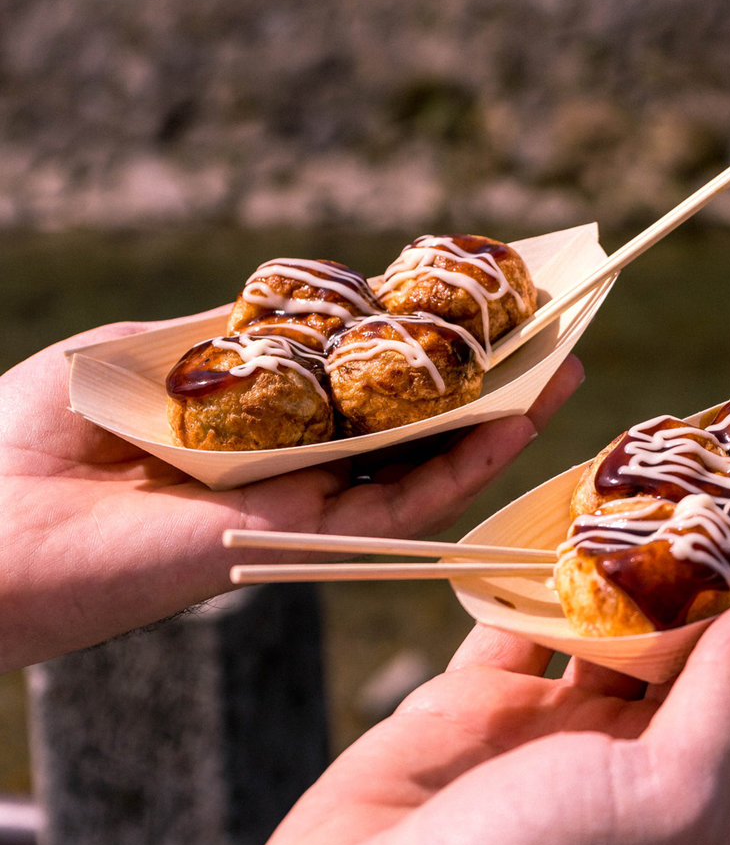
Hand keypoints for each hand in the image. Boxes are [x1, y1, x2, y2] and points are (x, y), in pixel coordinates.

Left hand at [0, 317, 582, 670]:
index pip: (355, 383)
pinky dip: (453, 472)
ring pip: (417, 472)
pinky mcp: (286, 543)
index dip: (422, 345)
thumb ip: (229, 337)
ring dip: (496, 426)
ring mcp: (289, 509)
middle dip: (485, 383)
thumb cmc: (29, 432)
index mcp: (247, 423)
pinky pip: (388, 510)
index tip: (480, 301)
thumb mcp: (140, 355)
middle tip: (556, 336)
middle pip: (406, 428)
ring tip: (562, 374)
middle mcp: (280, 469)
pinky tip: (506, 427)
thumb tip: (309, 305)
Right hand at [223, 555, 729, 844]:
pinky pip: (521, 615)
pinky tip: (567, 510)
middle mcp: (639, 764)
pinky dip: (543, 563)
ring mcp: (555, 734)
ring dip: (651, 550)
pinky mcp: (475, 709)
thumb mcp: (665, 806)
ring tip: (683, 468)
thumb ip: (728, 704)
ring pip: (621, 618)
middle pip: (721, 646)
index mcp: (706, 804)